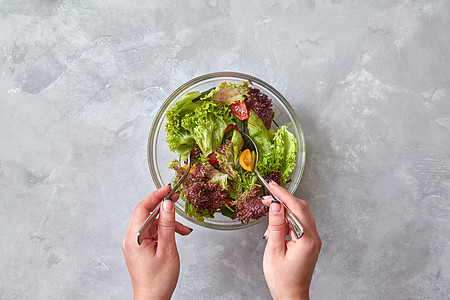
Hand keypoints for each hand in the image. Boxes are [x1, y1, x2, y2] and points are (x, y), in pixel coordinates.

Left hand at [122, 185, 191, 299]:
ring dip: (168, 222)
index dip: (156, 195)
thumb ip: (167, 224)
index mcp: (134, 238)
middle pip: (146, 214)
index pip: (143, 207)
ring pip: (152, 223)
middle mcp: (131, 239)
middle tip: (176, 199)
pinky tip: (177, 235)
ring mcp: (135, 244)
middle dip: (163, 206)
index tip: (168, 188)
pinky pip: (153, 233)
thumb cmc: (158, 281)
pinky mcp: (140, 249)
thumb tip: (167, 204)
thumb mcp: (167, 248)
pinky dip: (165, 231)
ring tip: (182, 228)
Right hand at [262, 182, 320, 299]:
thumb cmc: (282, 279)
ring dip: (285, 209)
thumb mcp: (274, 251)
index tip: (272, 186)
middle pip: (301, 208)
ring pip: (301, 214)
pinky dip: (287, 219)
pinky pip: (300, 223)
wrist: (291, 296)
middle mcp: (314, 238)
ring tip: (268, 210)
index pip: (296, 208)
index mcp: (307, 240)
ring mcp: (313, 240)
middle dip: (283, 200)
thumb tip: (275, 206)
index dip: (283, 195)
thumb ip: (275, 226)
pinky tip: (276, 224)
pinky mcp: (309, 243)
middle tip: (266, 197)